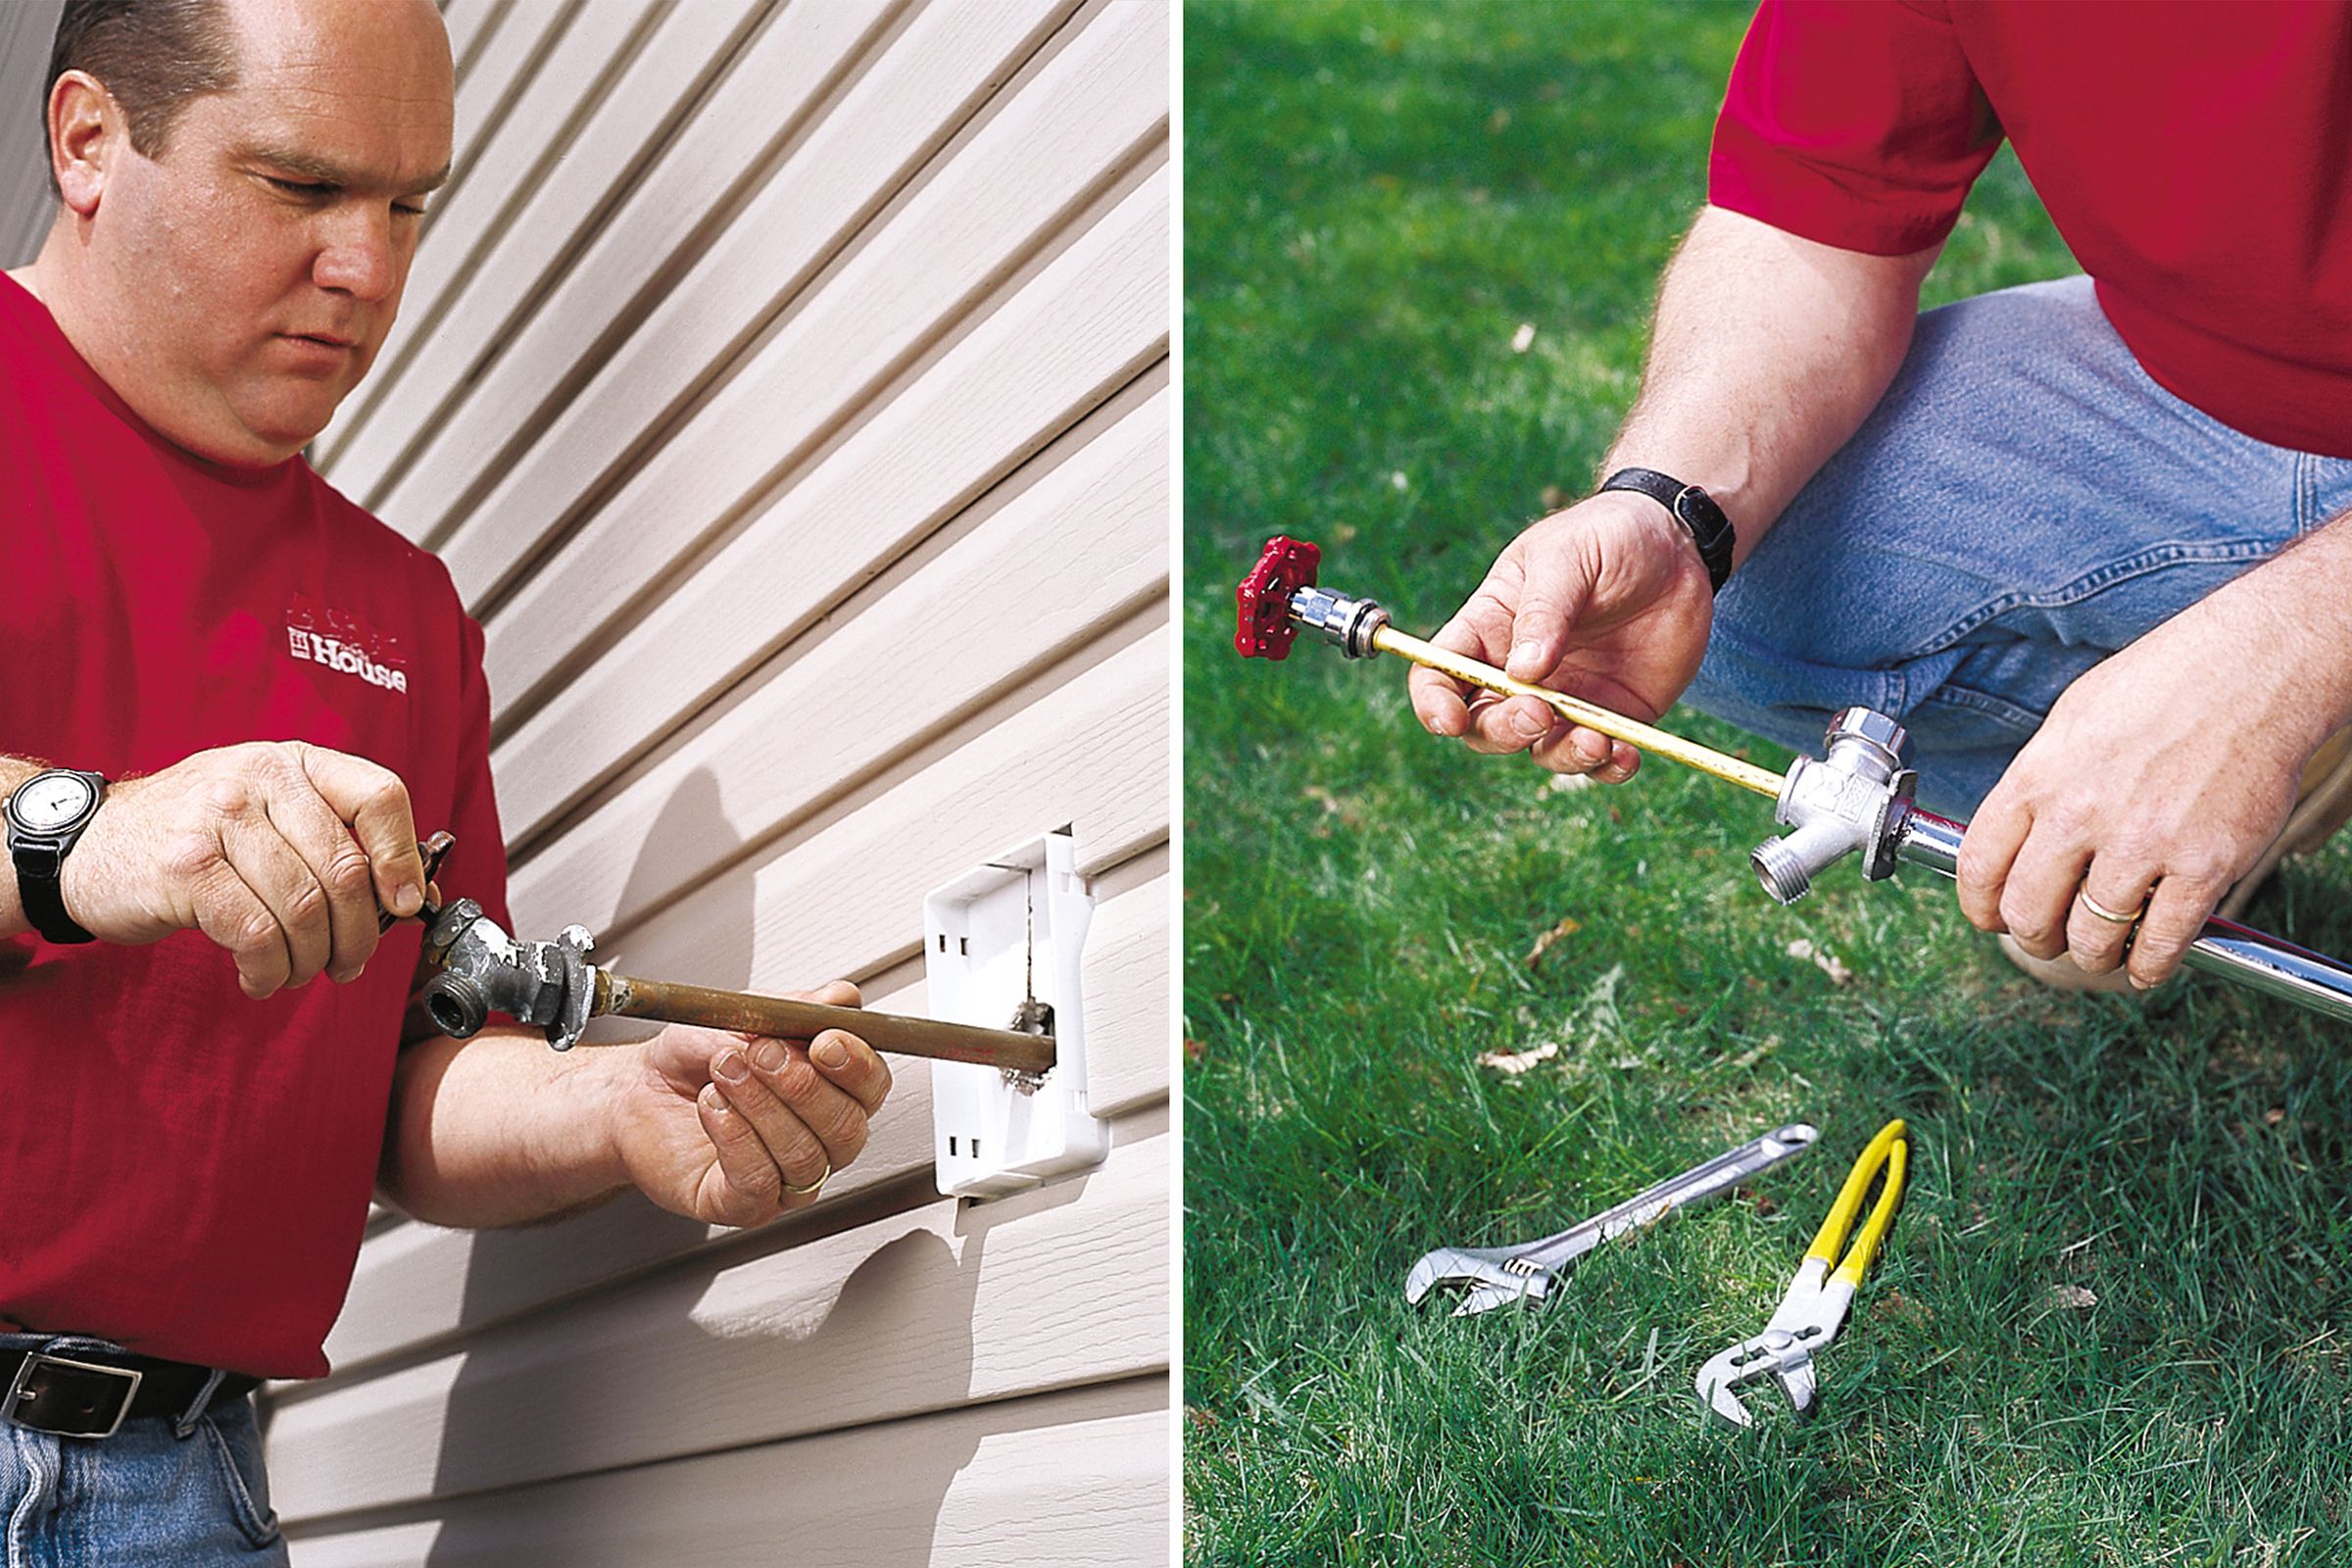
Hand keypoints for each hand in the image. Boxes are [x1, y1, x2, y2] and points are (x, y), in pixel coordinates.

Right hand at [56, 740, 426, 996]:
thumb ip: (333, 839)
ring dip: (310, 959)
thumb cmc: (194, 837)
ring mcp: (219, 819)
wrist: (86, 843)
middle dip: (358, 934)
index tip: (402, 905)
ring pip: (304, 908)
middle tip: (347, 963)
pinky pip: (255, 934)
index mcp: (294, 762)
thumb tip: (412, 894)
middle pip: (346, 868)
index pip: (379, 795)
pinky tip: (259, 976)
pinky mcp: (185, 867)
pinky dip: (268, 970)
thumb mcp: (267, 814)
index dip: (403, 858)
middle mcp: (260, 779)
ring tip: (297, 972)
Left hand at [609, 981, 893, 1226]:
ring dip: (761, 1105)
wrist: (636, 1089)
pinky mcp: (743, 1205)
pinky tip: (712, 1106)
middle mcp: (818, 1140)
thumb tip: (840, 999)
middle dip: (802, 1084)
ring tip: (724, 1070)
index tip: (824, 1040)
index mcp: (832, 1092)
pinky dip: (735, 1137)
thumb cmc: (693, 1059)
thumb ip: (796, 1008)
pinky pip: (759, 1181)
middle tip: (760, 1051)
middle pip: (847, 1128)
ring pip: (805, 1155)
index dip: (857, 1066)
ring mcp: (785, 1178)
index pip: (872, 1088)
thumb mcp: (745, 1014)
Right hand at [1408, 491, 1715, 778]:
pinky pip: (1602, 758)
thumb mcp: (1568, 557)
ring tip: (1596, 739)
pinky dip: (1610, 768)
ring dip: (1563, 755)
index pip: (1440, 675)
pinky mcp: (1614, 714)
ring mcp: (1566, 699)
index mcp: (1489, 629)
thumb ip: (1543, 611)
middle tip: (1540, 712)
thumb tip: (1523, 672)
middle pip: (1486, 726)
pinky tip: (1626, 755)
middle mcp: (1520, 674)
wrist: (1678, 546)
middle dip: (1505, 731)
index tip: (1451, 719)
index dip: (1434, 703)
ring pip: (1543, 750)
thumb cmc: (1608, 536)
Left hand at [1955, 606, 2320, 987]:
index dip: (1980, 907)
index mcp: (2038, 778)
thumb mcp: (2070, 722)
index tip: (1990, 917)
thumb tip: (2014, 836)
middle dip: (2034, 938)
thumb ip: (2039, 784)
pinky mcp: (2205, 865)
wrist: (2254, 669)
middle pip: (2028, 914)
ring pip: (2092, 939)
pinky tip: (2147, 963)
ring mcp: (2144, 843)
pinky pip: (2162, 944)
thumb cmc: (2163, 685)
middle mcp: (2081, 815)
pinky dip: (2149, 966)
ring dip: (2093, 954)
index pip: (1979, 867)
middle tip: (2049, 937)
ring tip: (2102, 947)